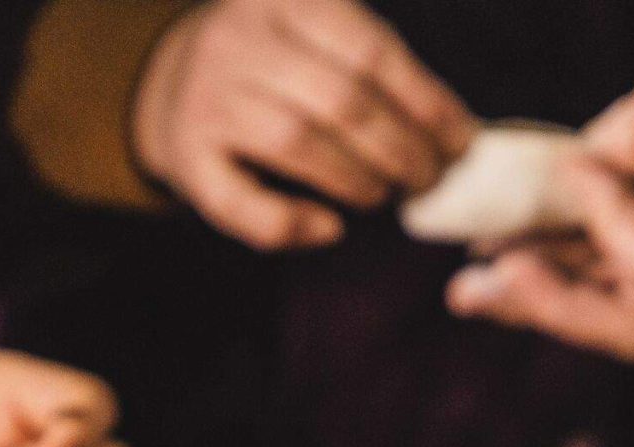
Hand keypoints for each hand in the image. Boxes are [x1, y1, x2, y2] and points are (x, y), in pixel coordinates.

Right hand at [132, 0, 474, 249]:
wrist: (171, 81)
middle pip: (341, 100)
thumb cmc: (273, 65)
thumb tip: (454, 131)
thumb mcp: (316, 32)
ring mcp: (206, 98)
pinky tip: (329, 227)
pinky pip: (244, 205)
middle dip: (402, 149)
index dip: (427, 103)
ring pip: (297, 144)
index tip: (462, 141)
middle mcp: (239, 39)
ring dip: (358, 181)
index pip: (372, 51)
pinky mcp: (185, 158)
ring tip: (386, 196)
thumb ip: (372, 65)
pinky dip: (294, 223)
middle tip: (430, 179)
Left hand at [447, 0, 633, 361]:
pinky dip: (546, 272)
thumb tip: (596, 164)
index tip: (578, 164)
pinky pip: (598, 282)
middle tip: (478, 287)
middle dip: (553, 308)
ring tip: (466, 288)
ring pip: (608, 313)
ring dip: (534, 301)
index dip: (605, 220)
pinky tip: (489, 257)